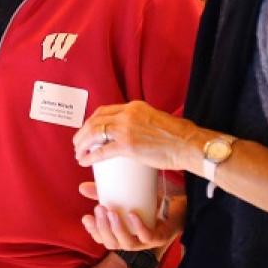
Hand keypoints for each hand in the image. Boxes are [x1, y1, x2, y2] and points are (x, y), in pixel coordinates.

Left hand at [73, 100, 200, 171]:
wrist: (189, 144)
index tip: (88, 130)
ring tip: (78, 152)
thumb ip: (143, 122)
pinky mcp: (128, 146)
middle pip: (95, 120)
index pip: (105, 111)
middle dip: (83, 132)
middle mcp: (127, 114)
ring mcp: (126, 129)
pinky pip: (102, 151)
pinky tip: (84, 160)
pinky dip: (90, 156)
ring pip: (95, 133)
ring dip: (83, 143)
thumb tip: (136, 130)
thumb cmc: (179, 136)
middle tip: (77, 143)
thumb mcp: (157, 119)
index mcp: (134, 106)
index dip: (92, 121)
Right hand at [78, 181, 185, 250]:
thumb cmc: (150, 202)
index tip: (86, 217)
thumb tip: (82, 188)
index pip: (102, 239)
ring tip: (111, 212)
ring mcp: (146, 242)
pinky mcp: (160, 237)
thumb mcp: (126, 195)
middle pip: (112, 244)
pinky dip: (138, 227)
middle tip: (98, 209)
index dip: (93, 231)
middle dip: (102, 228)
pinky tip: (131, 214)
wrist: (179, 204)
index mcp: (123, 235)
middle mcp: (133, 242)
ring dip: (117, 229)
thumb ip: (105, 193)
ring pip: (127, 244)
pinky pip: (147, 237)